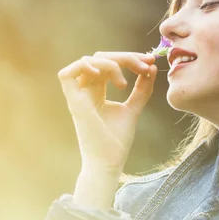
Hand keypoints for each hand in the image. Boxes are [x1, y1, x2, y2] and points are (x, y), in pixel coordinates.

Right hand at [57, 51, 156, 172]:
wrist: (109, 162)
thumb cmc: (117, 141)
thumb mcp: (134, 109)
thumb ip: (142, 89)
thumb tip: (152, 67)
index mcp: (97, 91)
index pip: (109, 64)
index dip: (129, 59)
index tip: (150, 62)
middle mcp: (85, 90)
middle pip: (100, 59)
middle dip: (126, 57)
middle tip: (146, 65)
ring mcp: (77, 96)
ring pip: (88, 62)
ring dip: (111, 63)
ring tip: (125, 83)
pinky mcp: (72, 102)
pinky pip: (67, 75)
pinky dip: (84, 67)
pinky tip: (103, 75)